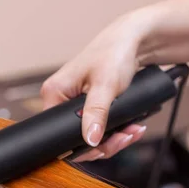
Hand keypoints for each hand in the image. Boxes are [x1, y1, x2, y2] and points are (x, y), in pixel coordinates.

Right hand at [41, 0, 188, 161]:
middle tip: (124, 138)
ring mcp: (76, 105)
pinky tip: (130, 127)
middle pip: (77, 138)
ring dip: (114, 139)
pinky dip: (117, 131)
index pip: (58, 133)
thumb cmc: (114, 52)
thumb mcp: (105, 85)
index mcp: (54, 93)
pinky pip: (100, 128)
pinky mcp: (91, 107)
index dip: (82, 145)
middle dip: (104, 143)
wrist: (134, 40)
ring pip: (91, 136)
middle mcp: (61, 101)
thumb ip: (96, 113)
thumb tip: (90, 139)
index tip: (104, 147)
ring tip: (132, 131)